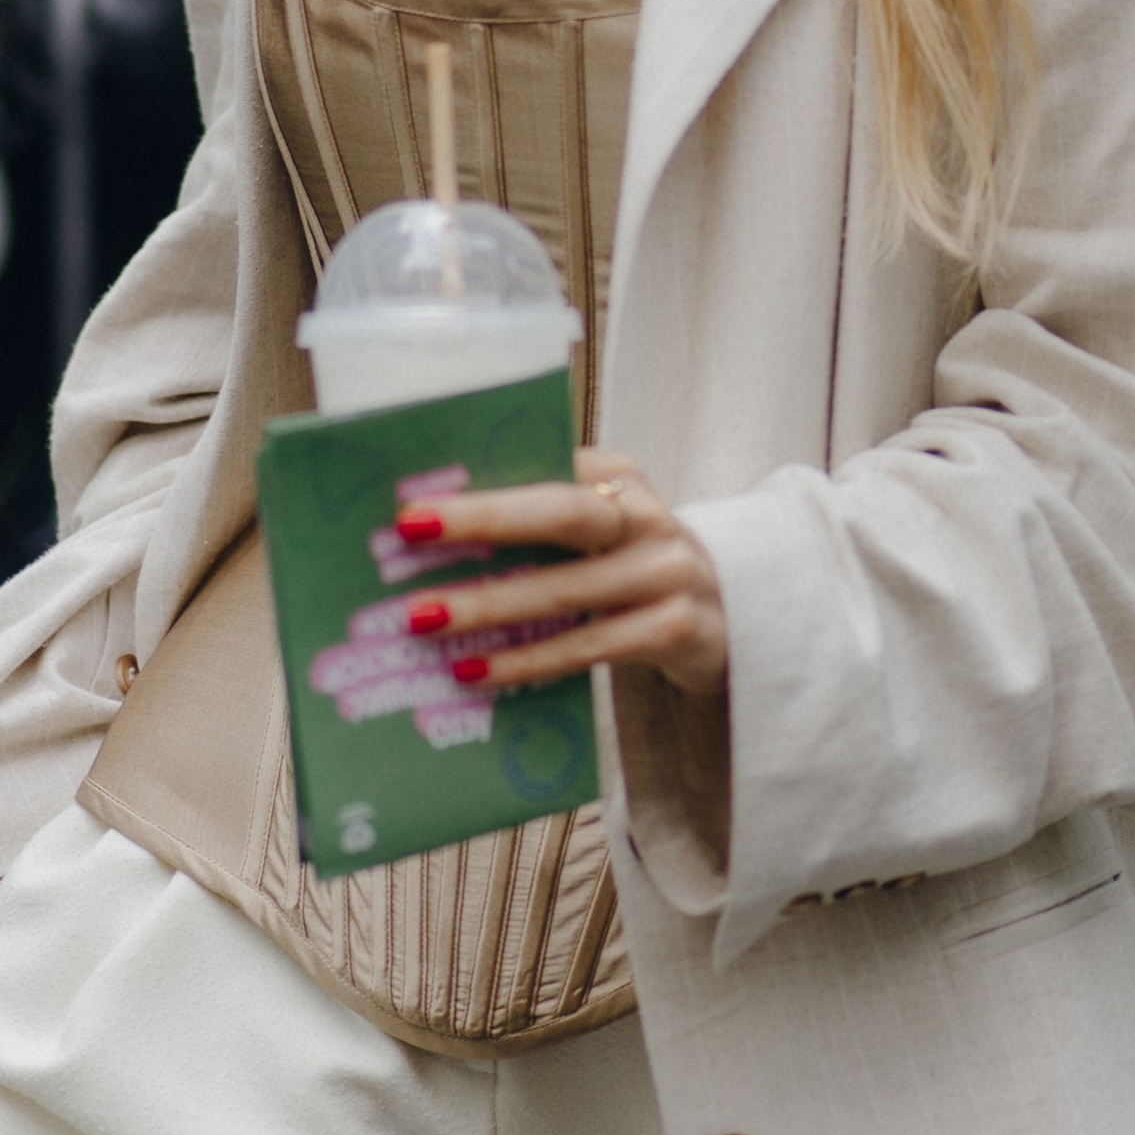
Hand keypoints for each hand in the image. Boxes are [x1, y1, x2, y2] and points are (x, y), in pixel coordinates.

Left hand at [399, 446, 727, 698]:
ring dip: (489, 604)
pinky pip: (588, 646)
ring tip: (422, 619)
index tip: (413, 497)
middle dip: (483, 519)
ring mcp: (668, 572)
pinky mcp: (675, 629)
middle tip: (409, 531)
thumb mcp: (595, 533)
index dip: (481, 481)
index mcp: (618, 475)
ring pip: (569, 588)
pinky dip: (526, 659)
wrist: (725, 620)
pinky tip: (473, 670)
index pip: (545, 464)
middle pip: (564, 512)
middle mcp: (647, 516)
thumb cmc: (626, 568)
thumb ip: (532, 524)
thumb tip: (422, 536)